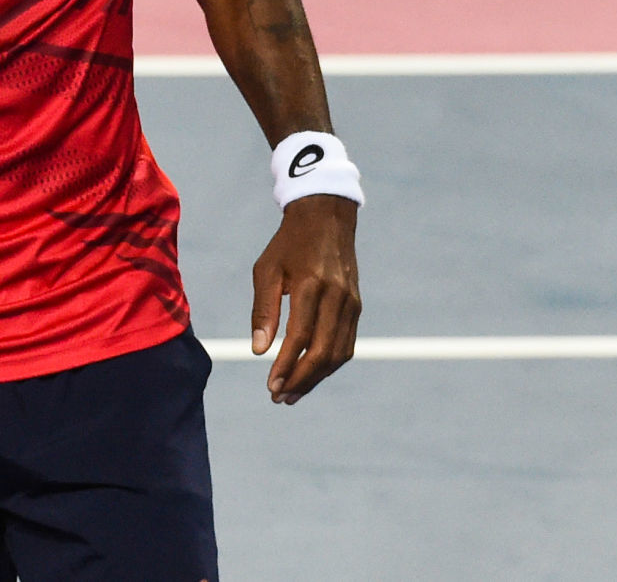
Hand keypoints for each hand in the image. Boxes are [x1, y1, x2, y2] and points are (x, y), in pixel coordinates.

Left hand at [251, 194, 359, 404]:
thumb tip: (259, 350)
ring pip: (338, 353)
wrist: (326, 218)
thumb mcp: (266, 270)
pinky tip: (310, 373)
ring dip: (316, 378)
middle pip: (323, 352)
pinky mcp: (356, 307)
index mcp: (312, 286)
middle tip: (280, 398)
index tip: (270, 386)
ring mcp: (351, 303)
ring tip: (292, 393)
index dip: (286, 366)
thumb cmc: (288, 244)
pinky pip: (346, 344)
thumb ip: (263, 310)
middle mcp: (337, 297)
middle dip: (301, 380)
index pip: (300, 337)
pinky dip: (329, 364)